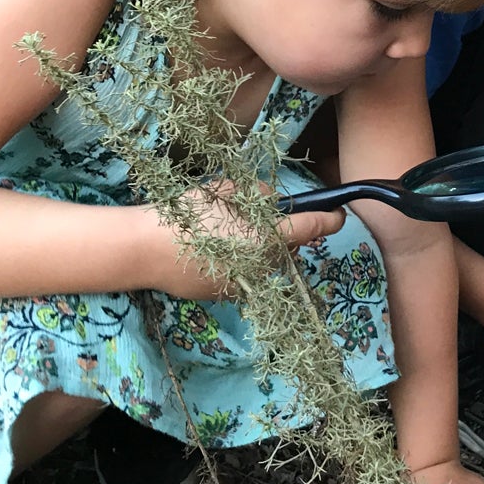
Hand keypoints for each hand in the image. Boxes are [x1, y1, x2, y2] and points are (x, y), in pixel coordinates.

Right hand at [148, 180, 344, 299]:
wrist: (144, 250)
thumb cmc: (188, 213)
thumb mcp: (226, 188)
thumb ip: (257, 194)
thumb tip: (273, 204)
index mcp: (269, 238)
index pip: (313, 229)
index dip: (329, 219)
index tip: (338, 214)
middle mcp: (264, 266)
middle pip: (287, 247)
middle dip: (282, 232)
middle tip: (257, 215)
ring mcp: (245, 284)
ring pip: (265, 261)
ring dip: (259, 247)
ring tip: (226, 231)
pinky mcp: (225, 295)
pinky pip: (244, 274)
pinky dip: (238, 262)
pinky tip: (212, 250)